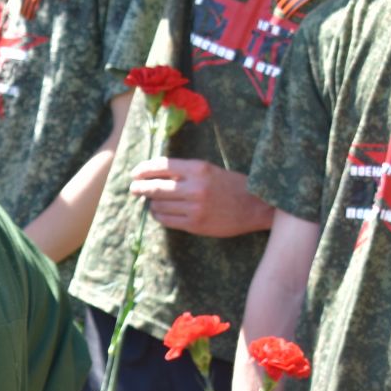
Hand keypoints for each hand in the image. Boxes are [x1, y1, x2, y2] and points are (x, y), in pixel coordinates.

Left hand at [129, 158, 274, 237]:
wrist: (256, 206)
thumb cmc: (232, 186)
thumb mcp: (210, 171)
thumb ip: (184, 172)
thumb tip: (153, 175)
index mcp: (199, 169)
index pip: (162, 166)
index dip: (144, 170)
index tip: (135, 173)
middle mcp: (195, 188)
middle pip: (155, 187)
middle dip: (140, 188)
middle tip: (133, 188)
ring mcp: (194, 208)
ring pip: (158, 205)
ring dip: (151, 203)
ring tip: (151, 201)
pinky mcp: (194, 224)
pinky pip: (166, 220)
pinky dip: (159, 215)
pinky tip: (159, 212)